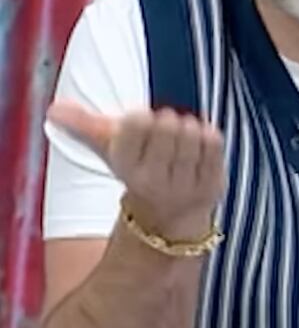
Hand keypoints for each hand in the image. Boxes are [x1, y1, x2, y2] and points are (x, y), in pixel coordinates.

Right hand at [47, 100, 225, 239]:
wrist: (166, 217)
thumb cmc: (138, 169)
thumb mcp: (111, 149)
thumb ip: (85, 126)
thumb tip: (54, 109)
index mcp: (125, 166)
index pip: (134, 124)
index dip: (140, 118)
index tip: (140, 121)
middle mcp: (153, 179)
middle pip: (167, 124)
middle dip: (168, 120)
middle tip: (165, 130)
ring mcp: (185, 185)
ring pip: (192, 133)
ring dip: (190, 127)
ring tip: (182, 138)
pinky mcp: (211, 185)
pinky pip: (215, 143)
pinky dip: (209, 137)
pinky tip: (201, 147)